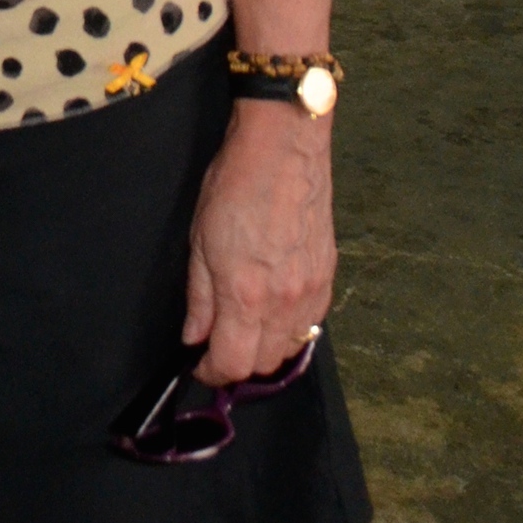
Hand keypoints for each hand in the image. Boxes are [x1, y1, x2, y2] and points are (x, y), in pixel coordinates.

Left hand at [182, 100, 336, 385]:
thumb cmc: (235, 186)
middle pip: (264, 364)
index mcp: (246, 294)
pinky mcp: (328, 278)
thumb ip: (199, 298)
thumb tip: (194, 336)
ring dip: (265, 350)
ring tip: (243, 330)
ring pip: (290, 348)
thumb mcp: (199, 241)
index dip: (211, 372)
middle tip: (216, 347)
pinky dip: (289, 329)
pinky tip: (272, 310)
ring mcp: (311, 292)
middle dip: (237, 364)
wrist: (284, 150)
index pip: (233, 363)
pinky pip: (311, 324)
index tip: (198, 365)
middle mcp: (284, 302)